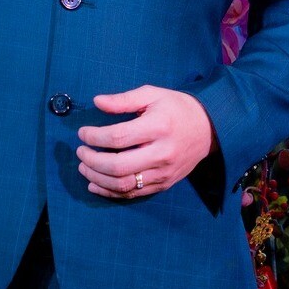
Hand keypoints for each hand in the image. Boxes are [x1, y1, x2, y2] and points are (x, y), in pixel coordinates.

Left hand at [75, 86, 215, 199]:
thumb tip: (97, 102)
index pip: (118, 137)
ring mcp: (163, 172)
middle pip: (118, 166)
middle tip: (80, 152)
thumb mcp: (153, 94)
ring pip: (123, 185)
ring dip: (97, 178)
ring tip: (84, 166)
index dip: (94, 137)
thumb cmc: (177, 108)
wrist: (209, 128)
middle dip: (92, 160)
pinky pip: (132, 194)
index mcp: (159, 127)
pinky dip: (109, 192)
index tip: (82, 133)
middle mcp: (162, 153)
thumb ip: (124, 99)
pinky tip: (95, 184)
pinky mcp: (163, 184)